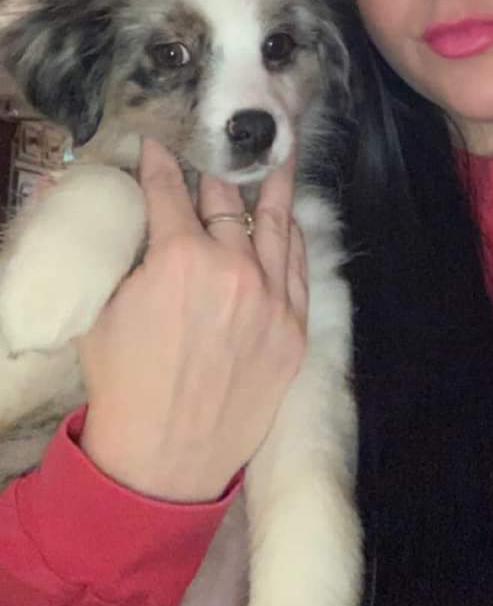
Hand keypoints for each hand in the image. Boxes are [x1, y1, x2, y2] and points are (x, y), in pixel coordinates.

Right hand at [78, 138, 307, 501]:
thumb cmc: (123, 383)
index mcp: (178, 257)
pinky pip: (298, 267)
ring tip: (278, 157)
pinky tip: (290, 220)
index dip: (160, 163)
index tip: (159, 146)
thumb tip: (80, 196)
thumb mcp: (100, 309)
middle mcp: (232, 268)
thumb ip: (108, 249)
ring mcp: (270, 299)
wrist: (164, 459)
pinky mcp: (294, 329)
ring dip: (273, 187)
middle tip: (215, 154)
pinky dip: (293, 238)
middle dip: (215, 174)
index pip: (170, 190)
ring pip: (275, 225)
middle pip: (226, 202)